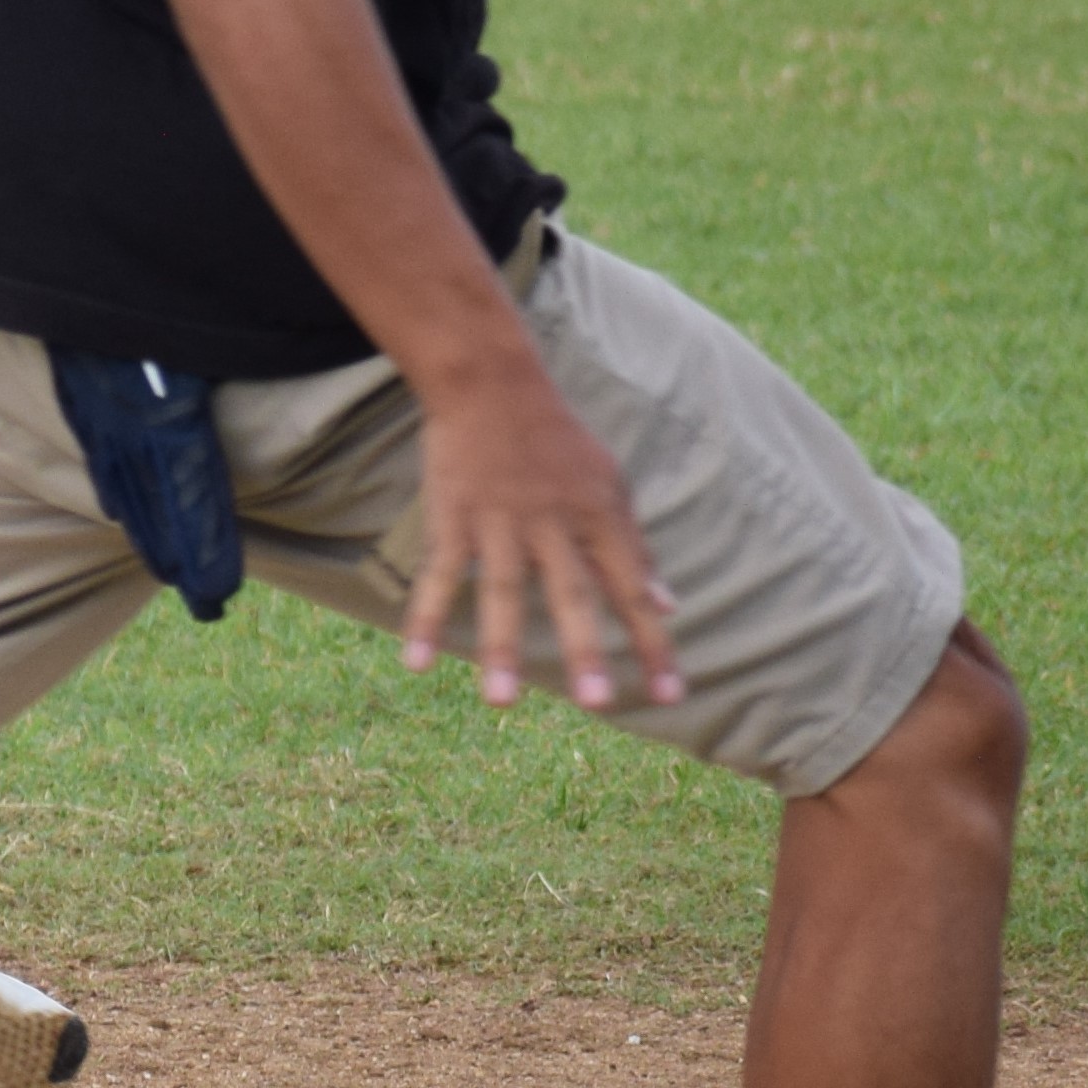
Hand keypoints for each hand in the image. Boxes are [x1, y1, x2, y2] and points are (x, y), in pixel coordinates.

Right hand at [401, 358, 685, 713]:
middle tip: (598, 703)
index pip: (633, 587)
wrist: (491, 383)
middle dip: (585, 647)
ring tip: (501, 702)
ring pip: (501, 590)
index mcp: (599, 515)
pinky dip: (425, 619)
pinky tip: (416, 664)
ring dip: (501, 647)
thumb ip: (635, 549)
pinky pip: (439, 575)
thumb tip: (668, 605)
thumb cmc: (558, 440)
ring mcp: (498, 520)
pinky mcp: (453, 517)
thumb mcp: (611, 485)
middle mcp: (552, 521)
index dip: (653, 641)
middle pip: (571, 591)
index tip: (670, 694)